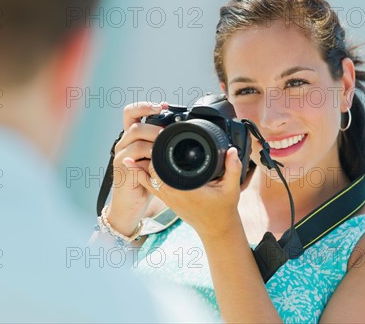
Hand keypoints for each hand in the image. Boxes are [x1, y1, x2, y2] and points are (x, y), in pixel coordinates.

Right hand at [106, 101, 167, 236]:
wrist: (131, 205)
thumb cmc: (146, 182)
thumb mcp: (156, 161)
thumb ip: (163, 146)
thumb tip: (184, 133)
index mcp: (132, 138)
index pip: (132, 112)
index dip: (145, 106)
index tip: (163, 106)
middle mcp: (124, 143)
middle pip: (134, 122)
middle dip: (154, 124)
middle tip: (168, 132)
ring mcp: (121, 154)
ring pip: (134, 134)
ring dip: (152, 136)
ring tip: (165, 143)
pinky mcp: (122, 168)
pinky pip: (133, 155)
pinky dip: (147, 154)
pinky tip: (157, 159)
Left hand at [124, 146, 244, 238]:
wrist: (216, 228)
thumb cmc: (223, 208)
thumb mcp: (231, 188)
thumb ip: (233, 168)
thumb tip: (232, 150)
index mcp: (185, 189)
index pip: (162, 169)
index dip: (158, 152)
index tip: (161, 138)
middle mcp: (172, 193)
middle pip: (151, 169)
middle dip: (150, 153)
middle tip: (153, 136)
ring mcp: (167, 197)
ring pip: (146, 176)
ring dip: (143, 162)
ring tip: (141, 145)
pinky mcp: (166, 198)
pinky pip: (148, 185)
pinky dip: (139, 173)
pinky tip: (131, 162)